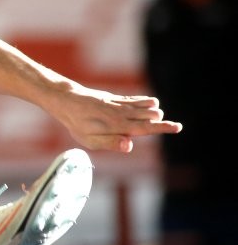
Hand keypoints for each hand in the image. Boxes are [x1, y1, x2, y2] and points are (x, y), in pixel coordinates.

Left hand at [50, 85, 181, 152]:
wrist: (67, 101)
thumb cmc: (77, 125)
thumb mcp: (90, 140)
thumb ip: (111, 143)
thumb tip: (130, 146)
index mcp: (117, 126)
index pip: (145, 128)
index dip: (163, 128)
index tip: (178, 127)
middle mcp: (122, 114)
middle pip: (150, 116)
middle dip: (159, 121)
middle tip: (161, 126)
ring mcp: (120, 104)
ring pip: (146, 105)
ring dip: (153, 111)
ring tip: (150, 117)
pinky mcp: (116, 98)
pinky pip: (137, 99)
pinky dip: (146, 102)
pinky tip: (150, 104)